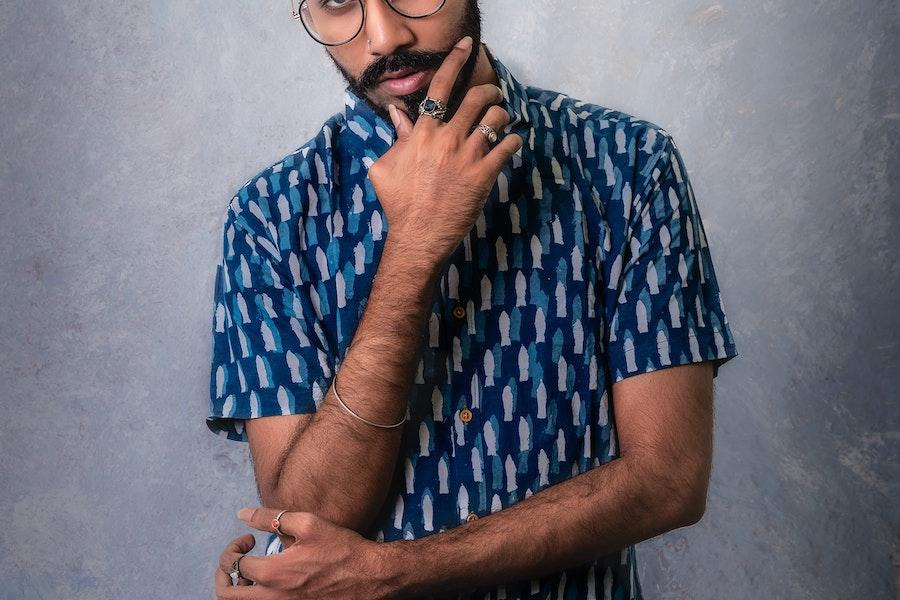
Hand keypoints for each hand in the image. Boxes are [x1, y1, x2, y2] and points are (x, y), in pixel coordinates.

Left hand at [214, 507, 398, 599]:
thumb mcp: (307, 524)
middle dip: (223, 574)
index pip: (234, 565)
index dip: (236, 548)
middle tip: (236, 560)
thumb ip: (271, 517)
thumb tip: (243, 513)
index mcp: (273, 574)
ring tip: (252, 571)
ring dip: (240, 588)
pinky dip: (257, 595)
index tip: (249, 539)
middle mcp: (273, 597)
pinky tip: (271, 580)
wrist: (369, 576)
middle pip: (227, 595)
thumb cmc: (341, 549)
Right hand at [368, 35, 522, 264]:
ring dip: (502, 116)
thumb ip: (397, 138)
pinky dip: (514, 141)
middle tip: (493, 96)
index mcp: (423, 133)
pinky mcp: (484, 175)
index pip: (440, 87)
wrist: (418, 236)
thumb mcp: (386, 167)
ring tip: (501, 123)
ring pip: (495, 119)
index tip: (466, 46)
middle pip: (476, 98)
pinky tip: (512, 144)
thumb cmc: (399, 204)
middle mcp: (447, 139)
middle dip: (490, 91)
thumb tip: (398, 114)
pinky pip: (508, 147)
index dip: (455, 60)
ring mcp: (467, 156)